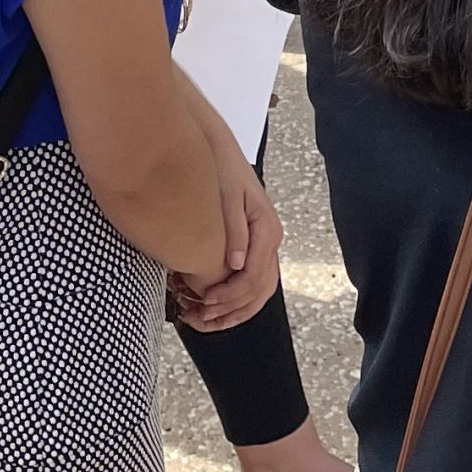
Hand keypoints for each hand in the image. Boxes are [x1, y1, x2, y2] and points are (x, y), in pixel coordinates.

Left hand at [173, 151, 280, 330]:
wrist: (219, 151)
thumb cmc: (222, 171)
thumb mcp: (226, 196)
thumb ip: (234, 230)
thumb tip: (236, 264)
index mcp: (267, 229)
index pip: (254, 276)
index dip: (230, 296)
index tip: (204, 303)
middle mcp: (270, 239)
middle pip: (260, 289)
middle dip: (232, 310)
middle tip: (201, 318)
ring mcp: (264, 244)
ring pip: (259, 291)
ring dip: (235, 311)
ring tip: (204, 320)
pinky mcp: (253, 246)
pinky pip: (252, 282)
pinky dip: (236, 301)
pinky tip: (214, 308)